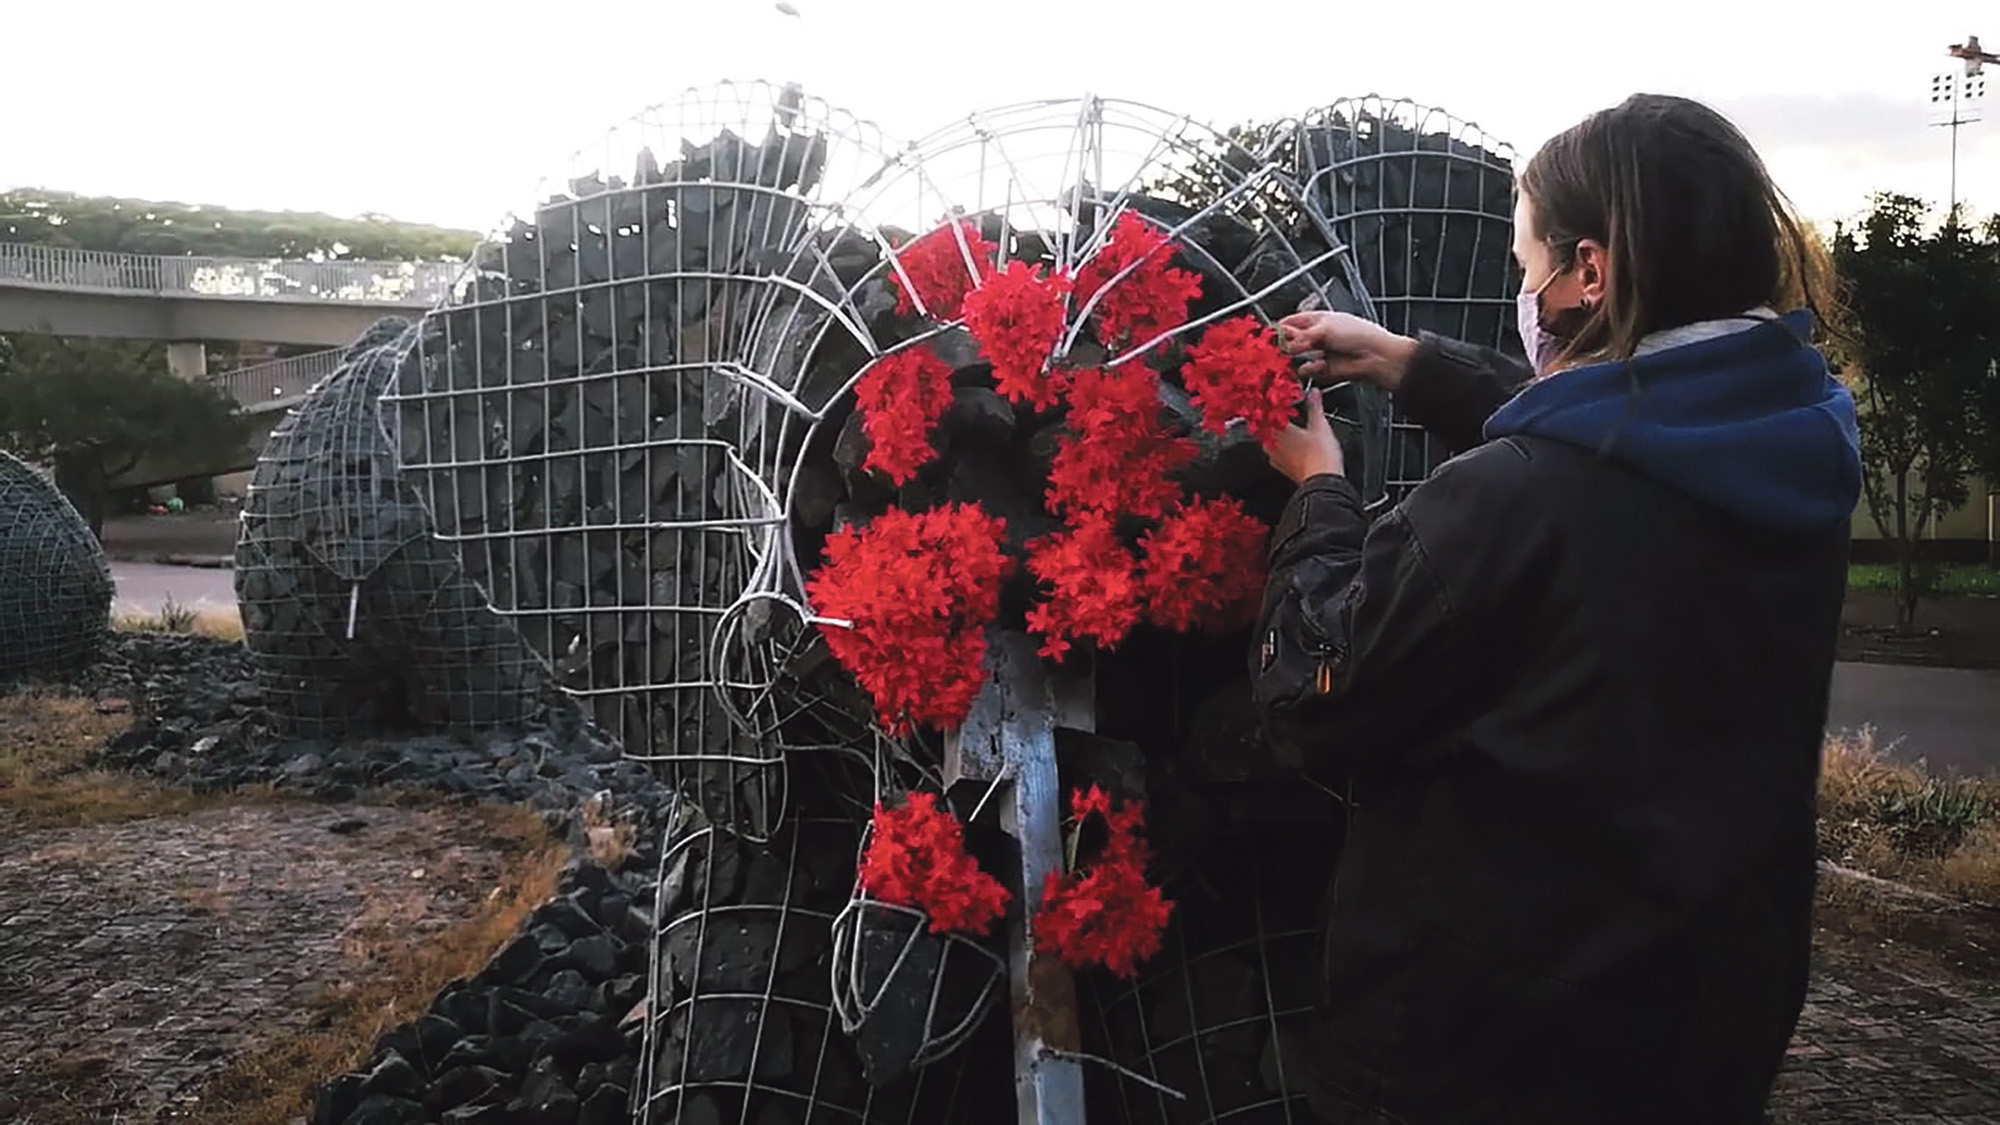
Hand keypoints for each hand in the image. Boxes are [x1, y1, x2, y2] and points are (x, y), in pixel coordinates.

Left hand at [1267, 388, 1344, 484]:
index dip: (1268, 401)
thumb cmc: (1320, 456)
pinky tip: (1293, 441)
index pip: (1264, 411)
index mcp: (1275, 430)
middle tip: (1281, 407)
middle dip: (1272, 415)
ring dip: (1277, 430)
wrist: (1323, 483)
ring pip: (1270, 439)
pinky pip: (1278, 451)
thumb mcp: (1320, 425)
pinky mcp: (1283, 468)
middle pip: (1264, 425)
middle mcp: (1270, 444)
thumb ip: (1314, 406)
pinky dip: (1283, 444)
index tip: (1273, 394)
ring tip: (1289, 422)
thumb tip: (1313, 393)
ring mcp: (1275, 458)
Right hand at [1276, 310, 1418, 391]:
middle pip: (1292, 340)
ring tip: (1290, 360)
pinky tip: (1315, 366)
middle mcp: (1317, 336)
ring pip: (1297, 357)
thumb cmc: (1357, 335)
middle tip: (1274, 350)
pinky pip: (1308, 370)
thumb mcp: (1324, 329)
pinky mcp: (1324, 370)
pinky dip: (1309, 369)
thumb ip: (1300, 336)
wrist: (1377, 357)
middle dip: (1284, 345)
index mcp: (1318, 319)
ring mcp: (1320, 353)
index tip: (1267, 335)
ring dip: (1293, 359)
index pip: (1292, 321)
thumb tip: (1282, 341)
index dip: (1279, 327)